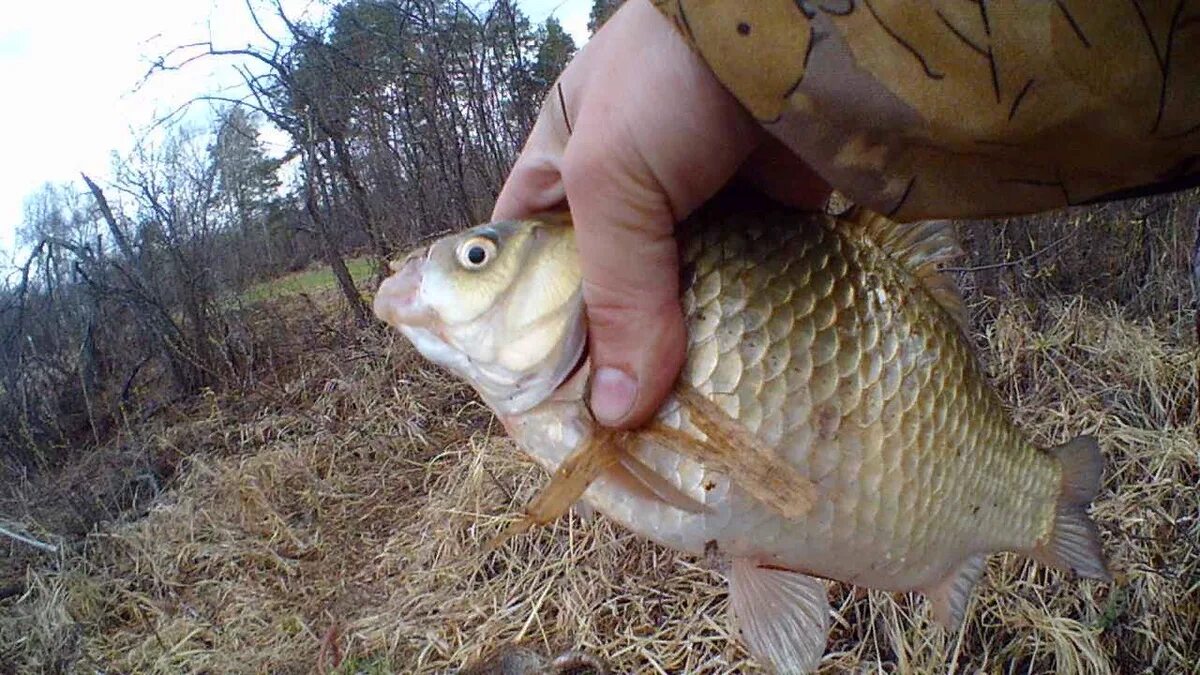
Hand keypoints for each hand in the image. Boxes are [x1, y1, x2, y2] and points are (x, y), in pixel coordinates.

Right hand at [492, 0, 827, 428]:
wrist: (796, 28)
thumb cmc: (671, 80)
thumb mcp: (611, 178)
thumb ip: (615, 292)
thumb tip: (617, 413)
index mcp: (559, 179)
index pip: (525, 274)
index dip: (525, 339)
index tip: (540, 410)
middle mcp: (623, 203)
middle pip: (603, 304)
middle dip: (610, 367)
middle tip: (616, 441)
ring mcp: (695, 217)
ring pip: (673, 310)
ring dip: (677, 361)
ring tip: (677, 434)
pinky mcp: (759, 226)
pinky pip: (738, 297)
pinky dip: (737, 336)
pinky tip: (735, 387)